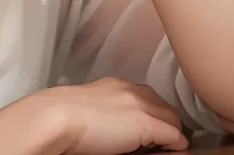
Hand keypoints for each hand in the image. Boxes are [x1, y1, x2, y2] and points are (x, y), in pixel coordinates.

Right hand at [38, 78, 189, 154]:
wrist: (58, 117)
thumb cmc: (63, 117)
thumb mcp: (90, 108)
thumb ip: (108, 111)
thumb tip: (116, 128)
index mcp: (116, 85)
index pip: (148, 97)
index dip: (153, 114)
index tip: (151, 131)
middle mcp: (131, 90)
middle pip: (165, 107)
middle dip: (166, 123)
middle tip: (160, 143)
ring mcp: (139, 105)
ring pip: (173, 120)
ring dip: (171, 134)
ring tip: (163, 149)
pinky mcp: (145, 124)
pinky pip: (174, 136)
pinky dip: (175, 145)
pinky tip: (168, 153)